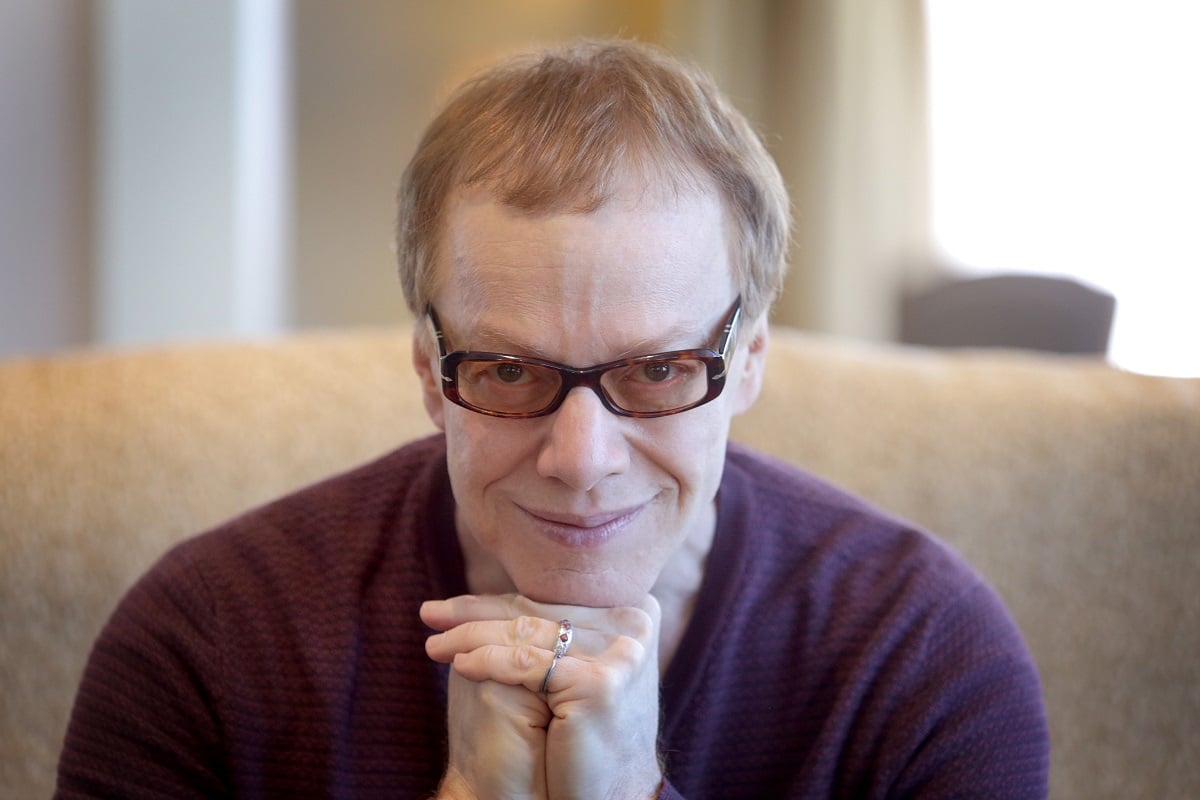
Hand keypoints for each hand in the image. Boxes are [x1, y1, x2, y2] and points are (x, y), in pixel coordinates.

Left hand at [422, 594, 663, 799]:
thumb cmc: (582, 731)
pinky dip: (487, 661)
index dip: (497, 601)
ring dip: (471, 636)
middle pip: (537, 612)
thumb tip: (500, 595)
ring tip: (437, 643)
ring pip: (527, 633)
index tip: (454, 606)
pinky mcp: (600, 681)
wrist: (604, 793)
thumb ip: (558, 628)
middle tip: (434, 614)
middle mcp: (634, 623)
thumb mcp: (577, 665)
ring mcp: (621, 651)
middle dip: (476, 613)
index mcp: (634, 612)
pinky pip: (527, 664)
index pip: (550, 600)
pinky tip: (459, 664)